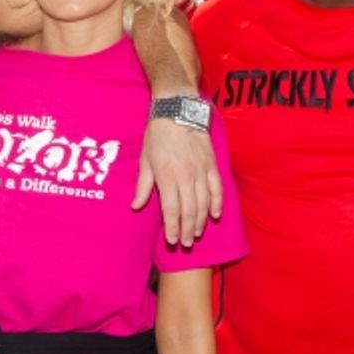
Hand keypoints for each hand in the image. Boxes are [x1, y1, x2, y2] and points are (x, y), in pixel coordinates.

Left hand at [134, 119, 222, 245]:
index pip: (171, 209)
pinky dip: (217, 203)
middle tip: (185, 244)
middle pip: (189, 210)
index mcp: (167, 176)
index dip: (172, 227)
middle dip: (187, 230)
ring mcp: (201, 171)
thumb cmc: (157, 135)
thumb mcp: (145, 160)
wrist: (177, 110)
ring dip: (200, 221)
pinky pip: (217, 188)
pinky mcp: (212, 164)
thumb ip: (143, 186)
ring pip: (204, 203)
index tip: (171, 240)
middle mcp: (186, 176)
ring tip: (196, 234)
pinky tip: (215, 215)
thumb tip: (136, 206)